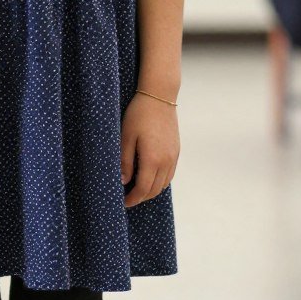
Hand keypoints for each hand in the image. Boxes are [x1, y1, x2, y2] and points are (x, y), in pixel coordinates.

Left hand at [120, 92, 179, 207]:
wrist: (160, 96)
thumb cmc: (139, 114)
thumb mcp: (126, 137)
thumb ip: (125, 162)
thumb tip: (123, 182)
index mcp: (153, 159)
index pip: (143, 189)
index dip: (133, 199)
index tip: (123, 203)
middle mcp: (166, 161)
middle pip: (154, 190)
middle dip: (141, 198)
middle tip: (128, 199)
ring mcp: (174, 156)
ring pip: (164, 184)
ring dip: (151, 191)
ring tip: (137, 190)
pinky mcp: (177, 151)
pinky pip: (170, 174)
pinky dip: (159, 182)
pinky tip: (149, 178)